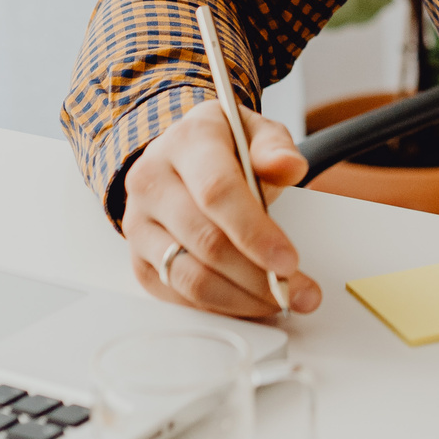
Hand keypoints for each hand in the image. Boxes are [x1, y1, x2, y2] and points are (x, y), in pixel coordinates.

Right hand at [123, 104, 321, 320]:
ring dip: (242, 299)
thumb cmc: (226, 146)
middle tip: (300, 293)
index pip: (217, 192)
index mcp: (186, 142)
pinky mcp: (139, 259)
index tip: (289, 261)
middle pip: (206, 242)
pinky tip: (251, 302)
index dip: (254, 232)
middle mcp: (152, 181)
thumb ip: (275, 148)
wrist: (181, 155)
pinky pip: (179, 295)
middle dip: (258, 276)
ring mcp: (138, 224)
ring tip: (281, 301)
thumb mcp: (256, 132)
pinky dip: (220, 306)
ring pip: (191, 277)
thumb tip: (289, 167)